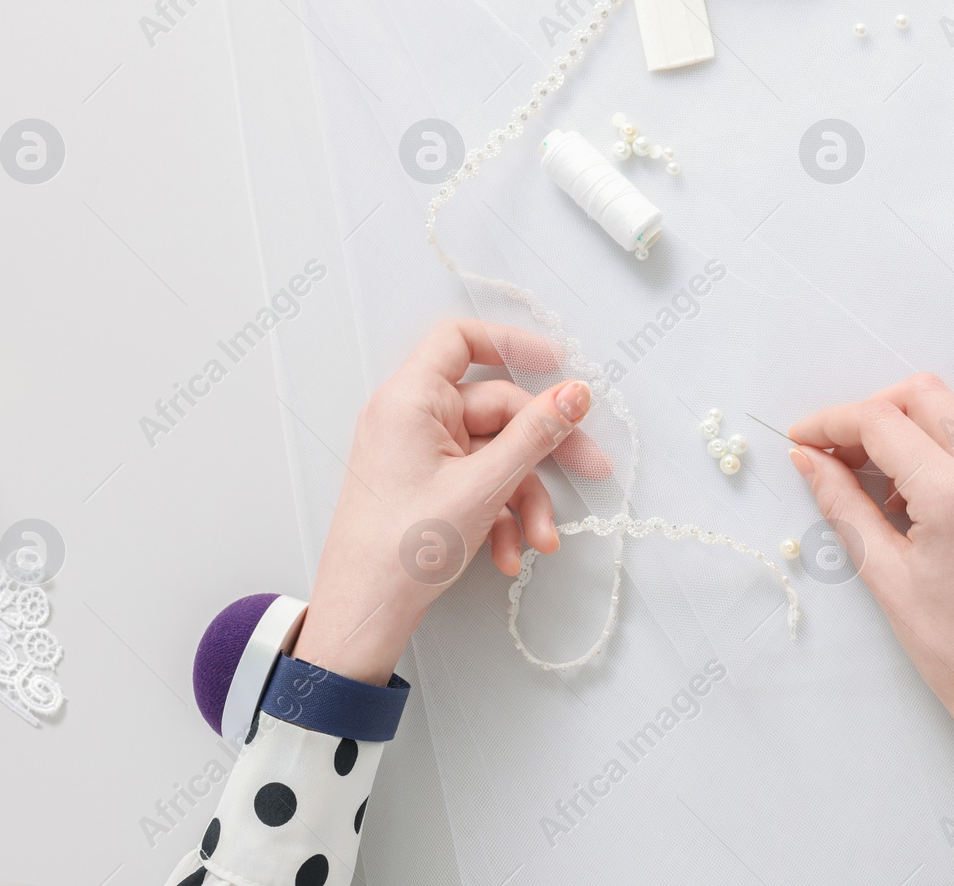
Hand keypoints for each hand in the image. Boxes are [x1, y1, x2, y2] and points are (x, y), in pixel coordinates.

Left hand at [291, 319, 606, 685]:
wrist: (363, 614)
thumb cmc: (399, 549)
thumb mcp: (483, 487)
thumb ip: (535, 435)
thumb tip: (572, 395)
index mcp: (410, 400)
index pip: (461, 340)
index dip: (512, 344)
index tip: (556, 366)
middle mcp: (410, 418)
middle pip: (495, 410)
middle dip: (542, 452)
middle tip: (590, 470)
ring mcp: (417, 453)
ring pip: (492, 455)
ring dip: (524, 496)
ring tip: (539, 539)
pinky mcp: (425, 485)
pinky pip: (477, 482)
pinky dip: (501, 514)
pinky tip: (510, 552)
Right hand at [788, 373, 953, 744]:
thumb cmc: (951, 646)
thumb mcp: (883, 574)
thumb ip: (842, 503)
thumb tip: (807, 457)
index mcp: (953, 495)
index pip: (880, 422)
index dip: (831, 422)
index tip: (804, 438)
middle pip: (923, 394)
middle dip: (871, 412)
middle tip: (840, 452)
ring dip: (917, 419)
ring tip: (890, 473)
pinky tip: (942, 472)